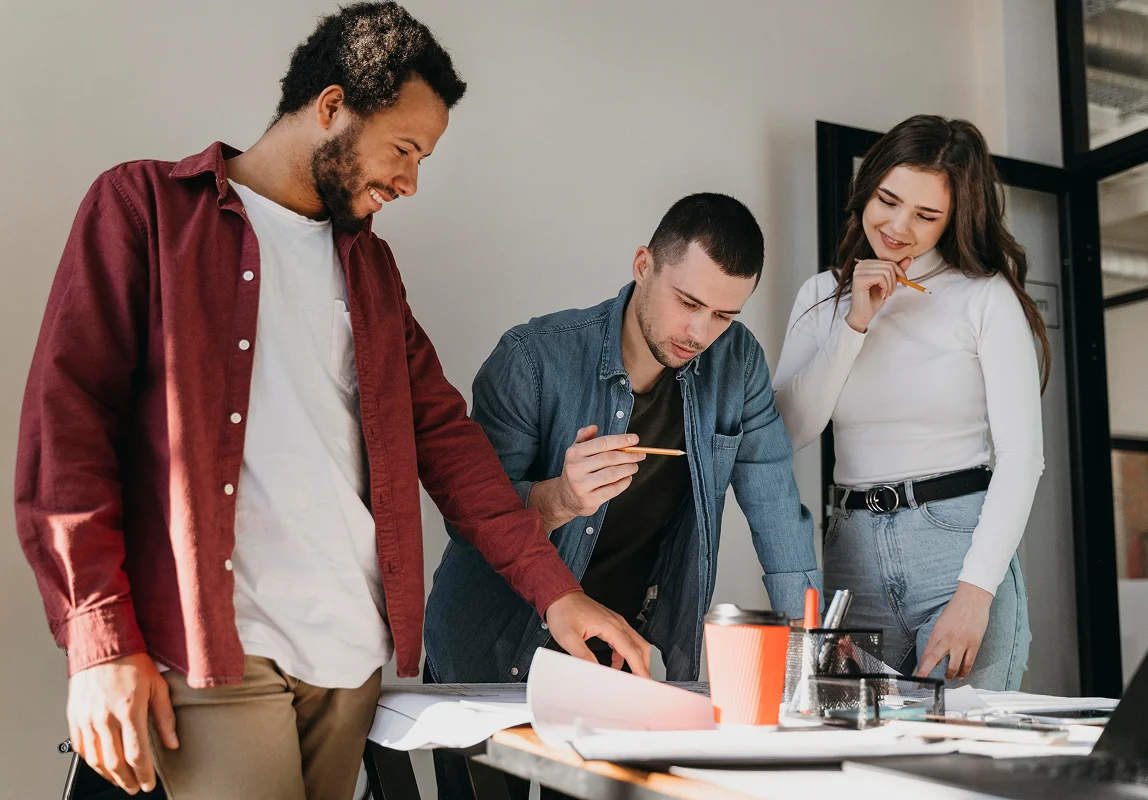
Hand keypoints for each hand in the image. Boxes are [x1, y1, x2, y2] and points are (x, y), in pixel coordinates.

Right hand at [67, 653, 178, 794]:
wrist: (103, 646)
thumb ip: (165, 718)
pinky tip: (101, 766)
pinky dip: (91, 762)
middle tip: (136, 787)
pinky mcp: (75, 717)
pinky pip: (81, 748)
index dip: (144, 774)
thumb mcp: (158, 686)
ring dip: (109, 776)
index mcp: (129, 710)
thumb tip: (173, 742)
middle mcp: (105, 718)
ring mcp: (87, 719)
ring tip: (121, 781)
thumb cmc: (132, 662)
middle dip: (128, 780)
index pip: (137, 754)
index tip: (149, 784)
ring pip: (96, 760)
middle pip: (116, 763)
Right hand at [528, 425, 644, 530]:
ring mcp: (581, 485)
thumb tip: (594, 427)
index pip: (602, 443)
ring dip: (628, 469)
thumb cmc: (577, 470)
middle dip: (629, 456)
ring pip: (612, 474)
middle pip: (609, 458)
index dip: (621, 440)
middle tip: (640, 455)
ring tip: (634, 466)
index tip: (635, 439)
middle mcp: (575, 468)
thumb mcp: (576, 451)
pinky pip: (613, 489)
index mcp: (574, 453)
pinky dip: (624, 483)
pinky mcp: (589, 500)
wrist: (565, 497)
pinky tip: (628, 478)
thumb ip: (584, 437)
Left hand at [545, 592, 652, 677]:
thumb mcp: (569, 638)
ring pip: (635, 642)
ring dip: (636, 659)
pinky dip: (625, 653)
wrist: (559, 596)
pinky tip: (616, 663)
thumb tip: (596, 671)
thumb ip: (584, 656)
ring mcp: (615, 622)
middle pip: (641, 646)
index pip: (632, 651)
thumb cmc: (563, 611)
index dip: (640, 668)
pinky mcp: (610, 623)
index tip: (645, 681)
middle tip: (642, 682)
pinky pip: (625, 640)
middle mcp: (617, 623)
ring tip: (631, 676)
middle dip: (644, 665)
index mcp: (611, 626)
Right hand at [845, 257, 911, 332]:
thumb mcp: (888, 283)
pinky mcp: (859, 279)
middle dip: (895, 281)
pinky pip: (881, 278)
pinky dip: (885, 288)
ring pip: (887, 271)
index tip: (903, 283)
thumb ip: (896, 271)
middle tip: (891, 292)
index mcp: (867, 264)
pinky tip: (880, 295)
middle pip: (889, 266)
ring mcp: (859, 271)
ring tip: (885, 294)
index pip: (889, 262)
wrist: (862, 315)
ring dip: (890, 286)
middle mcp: (861, 265)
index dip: (899, 272)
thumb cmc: (872, 300)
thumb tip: (909, 258)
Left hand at [915, 582, 993, 679]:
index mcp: (937, 632)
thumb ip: (937, 637)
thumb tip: (932, 652)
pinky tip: (961, 674)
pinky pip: (968, 662)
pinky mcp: (974, 644)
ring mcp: (961, 642)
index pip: (926, 654)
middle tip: (923, 683)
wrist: (972, 598)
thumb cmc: (956, 609)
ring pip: (953, 666)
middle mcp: (947, 639)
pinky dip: (964, 671)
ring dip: (950, 675)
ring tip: (949, 677)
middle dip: (926, 673)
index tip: (917, 677)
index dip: (921, 667)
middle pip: (933, 660)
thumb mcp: (941, 622)